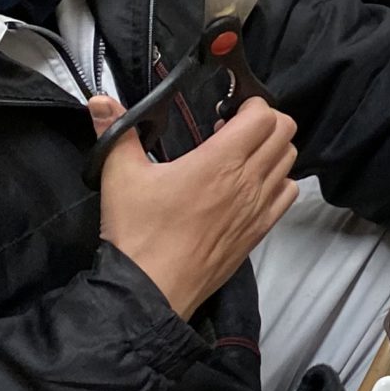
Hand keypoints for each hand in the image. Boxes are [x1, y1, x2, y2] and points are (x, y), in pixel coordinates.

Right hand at [92, 93, 297, 318]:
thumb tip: (100, 101)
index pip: (264, 115)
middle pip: (285, 132)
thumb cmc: (138, 233)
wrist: (151, 290)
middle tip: (234, 130)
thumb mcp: (120, 176)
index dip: (250, 105)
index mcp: (220, 161)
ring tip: (241, 157)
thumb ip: (115, 131)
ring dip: (272, 150)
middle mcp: (248, 180)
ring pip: (289, 160)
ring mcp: (258, 207)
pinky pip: (288, 194)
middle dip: (264, 122)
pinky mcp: (260, 230)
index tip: (226, 111)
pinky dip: (278, 182)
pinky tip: (250, 186)